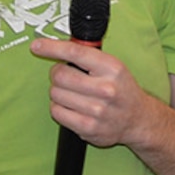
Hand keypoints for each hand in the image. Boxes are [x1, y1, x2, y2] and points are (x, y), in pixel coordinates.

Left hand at [30, 36, 153, 151]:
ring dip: (59, 92)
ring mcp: (97, 111)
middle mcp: (106, 89)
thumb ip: (88, 55)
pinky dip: (59, 108)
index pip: (75, 52)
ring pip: (55, 94)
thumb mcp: (113, 66)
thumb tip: (57, 47)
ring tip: (73, 95)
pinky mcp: (88, 128)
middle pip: (60, 75)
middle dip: (57, 74)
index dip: (51, 48)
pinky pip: (57, 112)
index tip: (36, 46)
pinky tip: (71, 107)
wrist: (138, 119)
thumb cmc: (121, 90)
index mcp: (112, 68)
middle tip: (66, 77)